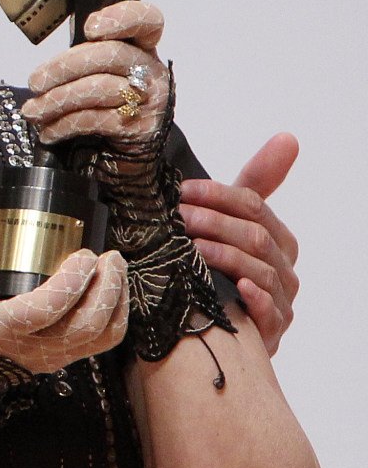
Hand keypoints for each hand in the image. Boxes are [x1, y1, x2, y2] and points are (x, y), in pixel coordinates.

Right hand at [0, 213, 128, 374]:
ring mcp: (51, 357)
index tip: (83, 253)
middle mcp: (30, 349)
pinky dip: (117, 315)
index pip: (45, 310)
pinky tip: (112, 289)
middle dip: (107, 288)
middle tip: (109, 255)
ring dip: (116, 301)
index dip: (71, 282)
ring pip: (102, 336)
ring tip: (114, 268)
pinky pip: (103, 342)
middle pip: (86, 326)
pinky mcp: (63, 358)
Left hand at [21, 0, 167, 158]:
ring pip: (99, 88)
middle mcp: (150, 70)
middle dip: (64, 67)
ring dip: (57, 100)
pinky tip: (48, 131)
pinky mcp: (140, 127)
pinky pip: (95, 120)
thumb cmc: (107, 105)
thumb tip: (42, 73)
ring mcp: (149, 99)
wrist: (130, 153)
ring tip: (32, 111)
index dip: (121, 18)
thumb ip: (82, 59)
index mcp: (141, 48)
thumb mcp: (100, 74)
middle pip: (110, 54)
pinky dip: (64, 125)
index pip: (146, 21)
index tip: (90, 28)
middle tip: (35, 82)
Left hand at [181, 132, 299, 354]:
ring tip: (191, 247)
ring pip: (258, 268)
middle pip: (255, 236)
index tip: (182, 191)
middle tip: (177, 217)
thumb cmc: (222, 267)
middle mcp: (283, 268)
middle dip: (215, 222)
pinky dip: (255, 297)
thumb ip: (255, 183)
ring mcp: (280, 300)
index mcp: (277, 238)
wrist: (213, 325)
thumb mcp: (231, 222)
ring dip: (223, 255)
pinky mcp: (271, 330)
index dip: (218, 195)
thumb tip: (289, 138)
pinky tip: (237, 287)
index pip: (254, 206)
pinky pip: (270, 312)